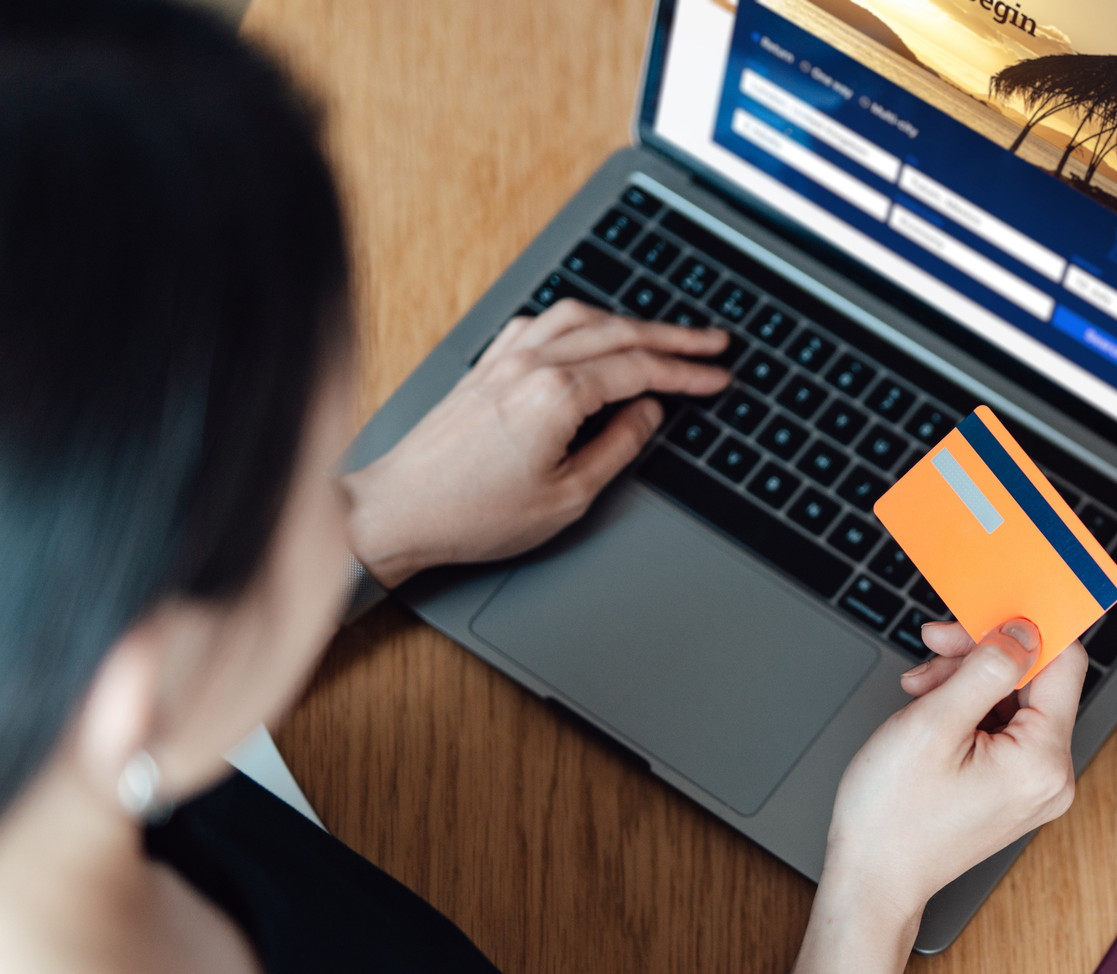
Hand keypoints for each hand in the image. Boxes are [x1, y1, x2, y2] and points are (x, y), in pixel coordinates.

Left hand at [340, 301, 732, 585]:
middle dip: (672, 337)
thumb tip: (647, 415)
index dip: (686, 373)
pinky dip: (578, 322)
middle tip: (711, 343)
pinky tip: (588, 335)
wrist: (400, 510)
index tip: (717, 377)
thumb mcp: (567, 497)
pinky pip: (541, 324)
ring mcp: (503, 359)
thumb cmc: (473, 514)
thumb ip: (616, 448)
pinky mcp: (485, 365)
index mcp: (556, 395)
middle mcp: (530, 364)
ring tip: (660, 336)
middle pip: (617, 332)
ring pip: (579, 317)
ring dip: (626, 321)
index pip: (639, 370)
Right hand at [823, 619, 1085, 929]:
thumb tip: (1023, 630)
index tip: (984, 608)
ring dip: (968, 680)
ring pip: (1014, 700)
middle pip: (1036, 680)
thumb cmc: (892, 817)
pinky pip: (1003, 728)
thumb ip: (986, 668)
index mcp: (1042, 761)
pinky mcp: (1014, 789)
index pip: (1064, 664)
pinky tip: (930, 708)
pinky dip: (968, 709)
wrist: (872, 881)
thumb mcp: (933, 724)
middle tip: (933, 648)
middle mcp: (1051, 776)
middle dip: (982, 655)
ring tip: (919, 689)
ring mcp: (1034, 786)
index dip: (1024, 626)